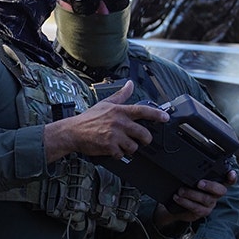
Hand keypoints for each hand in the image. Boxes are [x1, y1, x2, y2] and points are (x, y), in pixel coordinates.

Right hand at [44, 80, 169, 161]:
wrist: (72, 132)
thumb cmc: (88, 118)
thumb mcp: (105, 103)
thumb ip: (121, 95)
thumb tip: (130, 84)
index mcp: (119, 111)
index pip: (142, 111)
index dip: (156, 115)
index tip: (165, 118)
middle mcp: (119, 122)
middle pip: (143, 134)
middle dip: (145, 139)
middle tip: (143, 140)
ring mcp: (114, 135)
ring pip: (134, 147)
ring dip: (129, 148)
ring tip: (121, 144)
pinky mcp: (109, 147)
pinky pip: (121, 154)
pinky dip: (118, 154)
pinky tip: (112, 149)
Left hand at [157, 169, 235, 223]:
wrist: (178, 204)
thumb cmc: (188, 187)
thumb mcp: (191, 178)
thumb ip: (194, 172)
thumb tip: (186, 162)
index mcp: (216, 183)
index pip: (228, 180)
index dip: (232, 177)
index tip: (231, 174)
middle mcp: (216, 194)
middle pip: (220, 190)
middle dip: (210, 186)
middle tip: (199, 183)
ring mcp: (210, 203)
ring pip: (206, 199)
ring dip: (191, 194)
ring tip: (181, 190)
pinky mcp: (202, 212)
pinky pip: (196, 208)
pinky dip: (185, 202)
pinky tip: (178, 197)